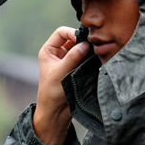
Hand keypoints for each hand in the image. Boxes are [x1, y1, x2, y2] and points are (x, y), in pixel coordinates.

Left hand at [33, 27, 90, 144]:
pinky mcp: (75, 68)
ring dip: (87, 50)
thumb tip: (85, 44)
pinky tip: (95, 60)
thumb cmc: (52, 93)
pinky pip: (84, 58)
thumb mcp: (61, 72)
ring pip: (80, 48)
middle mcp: (57, 53)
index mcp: (48, 51)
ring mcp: (67, 61)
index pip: (61, 32)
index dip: (72, 33)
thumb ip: (73, 57)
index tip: (82, 40)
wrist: (56, 112)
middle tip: (92, 46)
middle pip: (72, 39)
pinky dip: (89, 58)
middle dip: (82, 41)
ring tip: (95, 53)